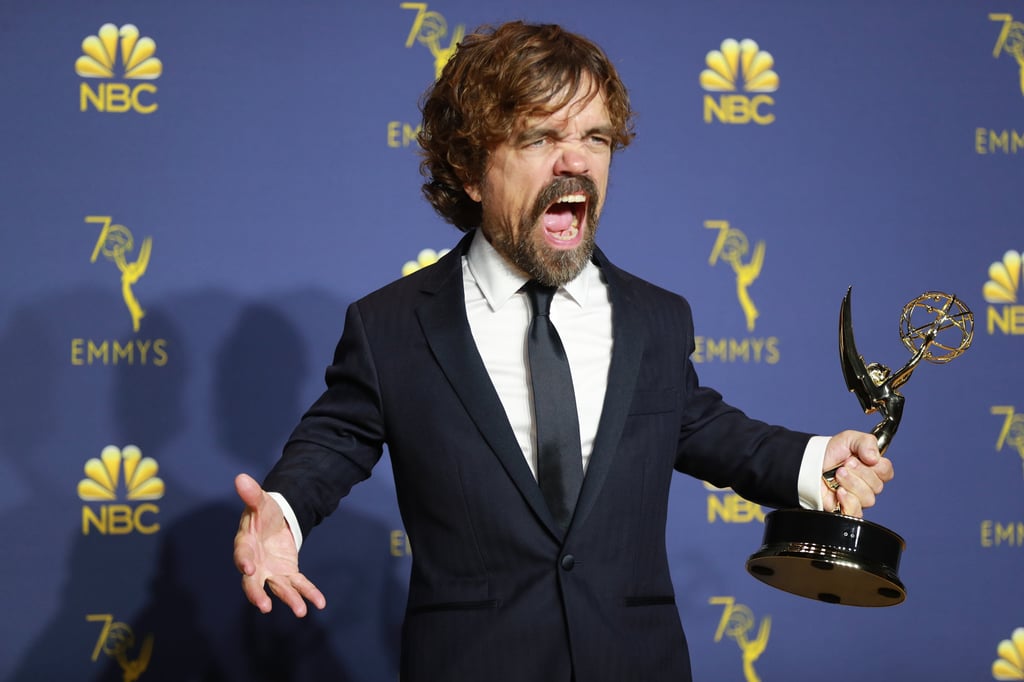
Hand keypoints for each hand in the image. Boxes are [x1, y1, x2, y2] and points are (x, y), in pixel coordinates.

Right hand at [233, 473, 325, 616]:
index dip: (244, 561)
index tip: (248, 569)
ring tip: (300, 611)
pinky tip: (320, 603)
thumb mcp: (261, 502)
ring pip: (278, 588)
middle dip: (258, 595)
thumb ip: (252, 494)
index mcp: (245, 545)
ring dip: (289, 599)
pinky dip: (309, 593)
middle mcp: (255, 564)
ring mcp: (271, 572)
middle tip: (265, 607)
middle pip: (253, 583)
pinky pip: (298, 585)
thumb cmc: (263, 512)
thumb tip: (241, 477)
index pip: (242, 555)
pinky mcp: (287, 573)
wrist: (275, 522)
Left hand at [820, 430, 892, 516]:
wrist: (810, 463)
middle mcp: (868, 485)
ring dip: (851, 483)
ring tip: (837, 475)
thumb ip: (867, 442)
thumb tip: (875, 458)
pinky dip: (848, 501)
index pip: (886, 472)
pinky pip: (856, 513)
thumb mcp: (849, 438)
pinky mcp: (846, 508)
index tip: (860, 458)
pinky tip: (839, 492)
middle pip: (877, 486)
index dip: (875, 466)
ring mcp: (858, 498)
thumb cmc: (831, 452)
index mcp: (873, 469)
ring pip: (868, 498)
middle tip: (844, 465)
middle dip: (859, 473)